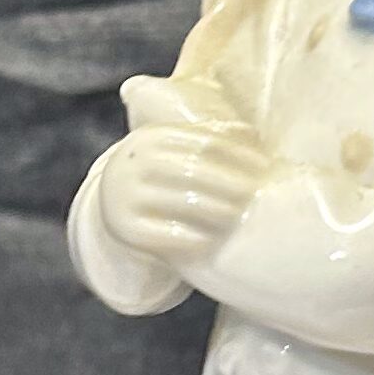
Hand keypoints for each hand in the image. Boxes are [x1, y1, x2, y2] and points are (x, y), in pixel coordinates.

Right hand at [101, 79, 268, 269]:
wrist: (110, 203)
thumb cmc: (158, 173)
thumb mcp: (174, 149)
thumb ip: (209, 138)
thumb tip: (251, 133)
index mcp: (152, 138)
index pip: (203, 141)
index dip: (238, 153)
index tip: (263, 165)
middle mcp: (135, 164)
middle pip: (194, 170)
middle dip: (229, 182)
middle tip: (253, 193)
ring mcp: (126, 196)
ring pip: (182, 201)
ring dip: (216, 208)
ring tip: (237, 215)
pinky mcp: (126, 228)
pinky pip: (164, 234)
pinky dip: (191, 237)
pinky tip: (210, 241)